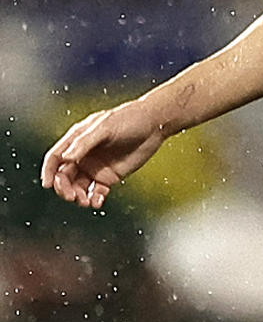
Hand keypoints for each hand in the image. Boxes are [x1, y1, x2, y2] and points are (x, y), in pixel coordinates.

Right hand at [40, 101, 169, 208]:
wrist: (155, 124)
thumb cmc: (129, 118)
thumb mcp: (105, 127)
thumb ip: (85, 142)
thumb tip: (66, 158)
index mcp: (77, 141)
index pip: (56, 158)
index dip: (48, 171)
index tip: (48, 184)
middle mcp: (83, 156)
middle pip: (64, 176)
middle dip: (64, 188)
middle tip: (71, 195)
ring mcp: (96, 167)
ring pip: (78, 187)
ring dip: (78, 196)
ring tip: (84, 201)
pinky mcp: (110, 176)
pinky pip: (97, 192)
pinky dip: (94, 199)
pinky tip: (97, 202)